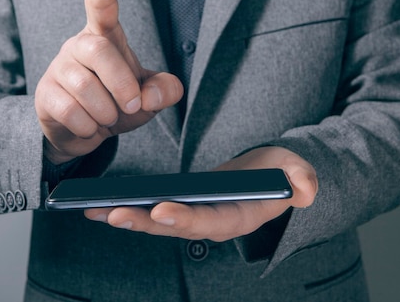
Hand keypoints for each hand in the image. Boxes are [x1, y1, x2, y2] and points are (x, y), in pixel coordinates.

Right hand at [35, 0, 183, 162]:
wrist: (83, 132)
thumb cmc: (117, 103)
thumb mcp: (146, 97)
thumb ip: (162, 91)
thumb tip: (151, 96)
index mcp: (105, 38)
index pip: (101, 7)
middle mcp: (78, 46)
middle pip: (98, 50)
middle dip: (121, 83)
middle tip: (133, 105)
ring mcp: (58, 68)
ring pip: (84, 86)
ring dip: (106, 111)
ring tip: (108, 118)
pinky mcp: (44, 93)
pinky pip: (69, 110)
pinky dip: (88, 126)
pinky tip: (89, 126)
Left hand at [84, 147, 317, 241]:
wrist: (270, 175)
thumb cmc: (282, 172)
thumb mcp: (298, 171)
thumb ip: (301, 180)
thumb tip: (305, 190)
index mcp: (238, 217)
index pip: (210, 223)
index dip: (186, 219)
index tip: (161, 211)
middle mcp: (212, 223)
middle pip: (173, 228)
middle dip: (142, 222)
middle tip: (112, 214)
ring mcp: (195, 217)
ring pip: (155, 222)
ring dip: (125, 217)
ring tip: (93, 210)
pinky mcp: (182, 208)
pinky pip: (150, 211)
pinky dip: (126, 208)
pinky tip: (100, 205)